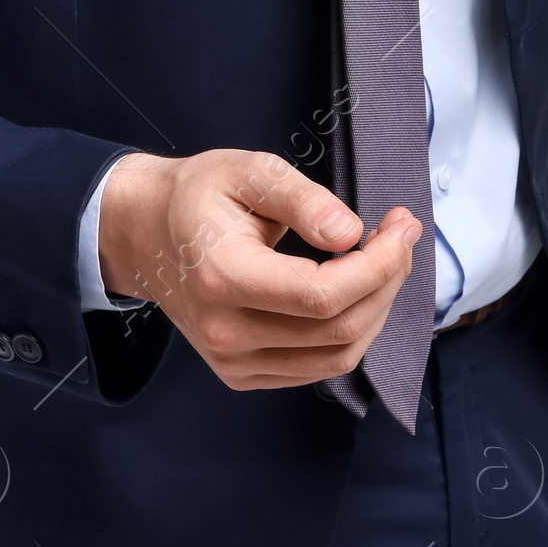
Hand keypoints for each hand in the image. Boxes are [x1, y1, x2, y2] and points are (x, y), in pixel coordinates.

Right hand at [98, 149, 421, 390]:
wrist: (145, 233)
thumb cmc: (198, 194)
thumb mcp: (248, 171)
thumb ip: (301, 198)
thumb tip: (350, 232)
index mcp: (222, 278)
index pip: (321, 295)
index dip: (378, 266)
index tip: (402, 226)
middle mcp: (225, 333)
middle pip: (336, 330)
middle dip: (387, 282)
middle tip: (401, 235)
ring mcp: (231, 362)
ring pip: (335, 357)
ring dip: (376, 309)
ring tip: (385, 260)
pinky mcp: (241, 375)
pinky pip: (315, 367)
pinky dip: (350, 332)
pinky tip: (354, 289)